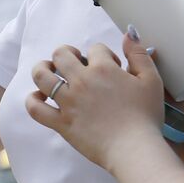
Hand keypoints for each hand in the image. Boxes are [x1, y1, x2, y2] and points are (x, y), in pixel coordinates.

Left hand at [25, 35, 164, 171]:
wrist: (134, 148)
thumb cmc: (145, 116)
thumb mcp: (151, 80)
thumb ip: (139, 55)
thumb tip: (129, 34)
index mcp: (103, 69)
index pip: (95, 49)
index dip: (103, 54)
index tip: (110, 66)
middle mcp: (81, 81)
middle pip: (60, 54)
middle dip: (66, 53)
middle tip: (72, 61)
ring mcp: (68, 102)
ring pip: (41, 76)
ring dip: (41, 69)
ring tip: (48, 70)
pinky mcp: (60, 122)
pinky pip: (35, 108)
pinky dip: (32, 101)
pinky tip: (39, 97)